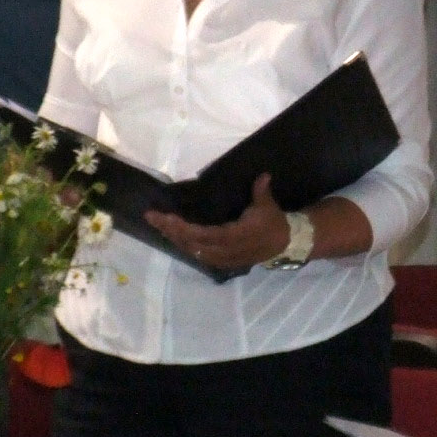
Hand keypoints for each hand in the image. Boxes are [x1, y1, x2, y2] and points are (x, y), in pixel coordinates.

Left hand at [147, 174, 289, 271]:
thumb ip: (261, 191)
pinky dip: (185, 245)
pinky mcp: (222, 261)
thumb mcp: (268, 206)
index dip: (181, 228)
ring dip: (174, 238)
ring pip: (191, 251)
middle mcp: (224, 250)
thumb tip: (263, 175)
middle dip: (169, 230)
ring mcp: (222, 258)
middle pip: (190, 243)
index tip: (165, 217)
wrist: (284, 244)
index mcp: (234, 236)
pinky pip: (198, 255)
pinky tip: (175, 237)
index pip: (202, 234)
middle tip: (152, 217)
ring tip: (160, 225)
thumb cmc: (273, 223)